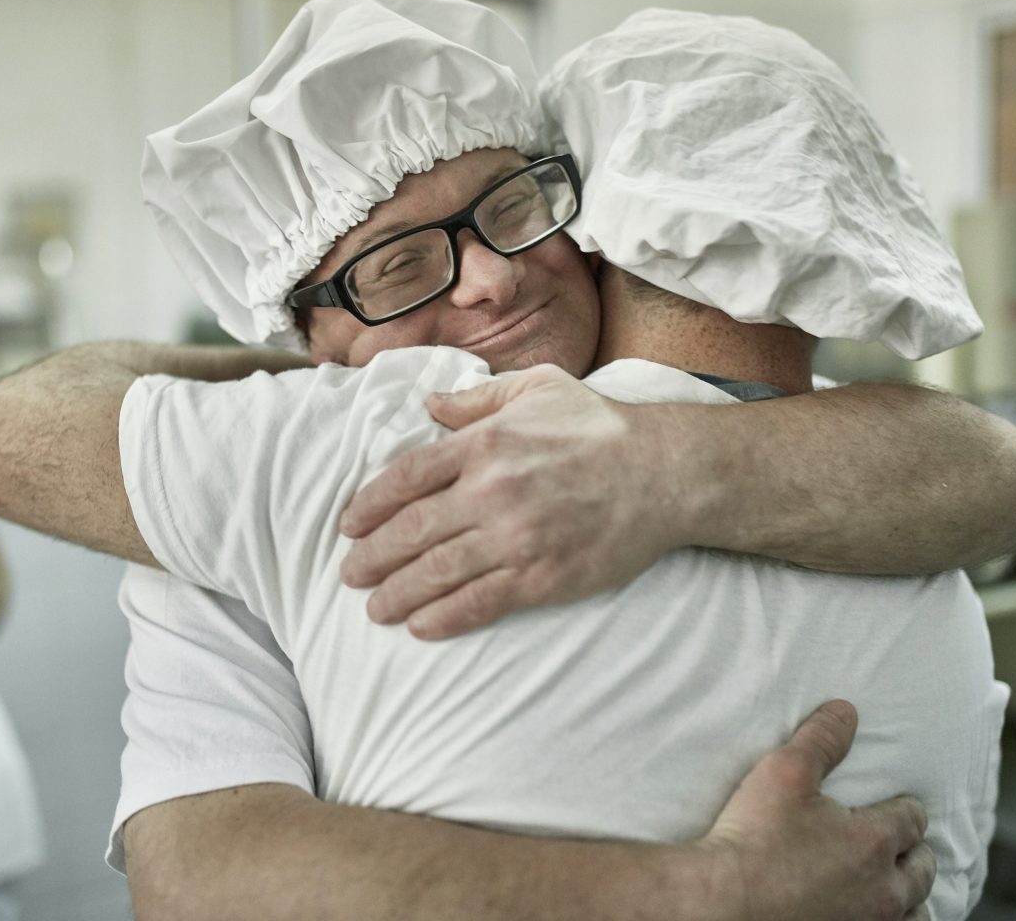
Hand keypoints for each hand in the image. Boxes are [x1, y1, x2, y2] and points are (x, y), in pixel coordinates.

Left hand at [339, 365, 677, 638]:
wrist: (666, 473)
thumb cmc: (602, 426)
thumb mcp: (539, 388)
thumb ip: (478, 397)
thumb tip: (428, 403)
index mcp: (485, 442)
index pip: (406, 477)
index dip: (369, 504)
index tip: (350, 524)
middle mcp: (492, 490)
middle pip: (410, 530)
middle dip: (370, 557)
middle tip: (350, 574)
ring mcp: (515, 538)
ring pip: (435, 572)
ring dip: (395, 595)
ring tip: (374, 608)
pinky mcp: (542, 577)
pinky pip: (478, 602)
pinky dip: (441, 617)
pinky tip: (419, 626)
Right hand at [701, 700, 934, 920]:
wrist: (723, 901)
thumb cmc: (752, 838)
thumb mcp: (783, 772)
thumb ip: (821, 739)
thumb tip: (846, 711)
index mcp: (873, 841)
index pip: (912, 819)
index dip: (904, 808)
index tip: (895, 806)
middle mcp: (882, 890)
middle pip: (921, 869)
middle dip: (914, 851)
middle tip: (898, 843)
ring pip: (916, 910)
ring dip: (909, 894)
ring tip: (894, 885)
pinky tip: (873, 914)